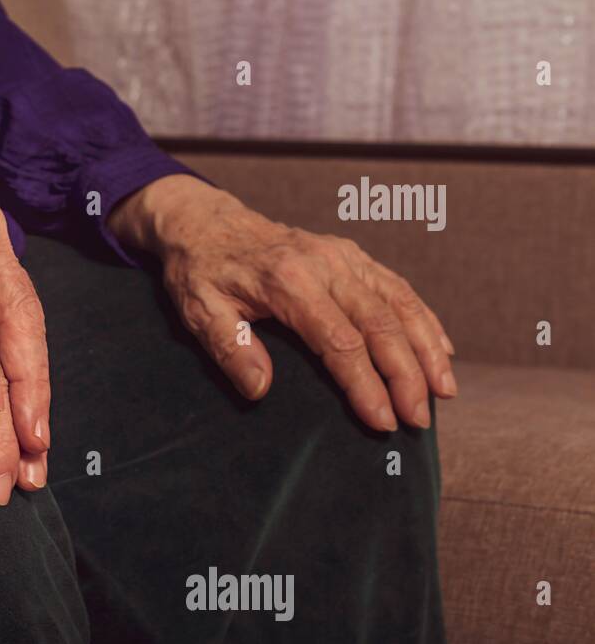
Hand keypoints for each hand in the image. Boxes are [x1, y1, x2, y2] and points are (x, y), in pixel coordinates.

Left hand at [108, 175, 457, 431]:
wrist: (205, 222)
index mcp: (288, 281)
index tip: (382, 421)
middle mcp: (324, 263)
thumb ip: (229, 347)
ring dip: (427, 349)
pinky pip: (398, 288)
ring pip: (399, 304)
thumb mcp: (199, 310)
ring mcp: (343, 256)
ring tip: (443, 393)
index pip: (339, 341)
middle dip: (407, 375)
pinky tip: (441, 350)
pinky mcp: (351, 255)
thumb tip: (261, 388)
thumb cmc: (200, 272)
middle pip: (380, 324)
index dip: (365, 384)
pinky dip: (424, 320)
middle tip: (419, 420)